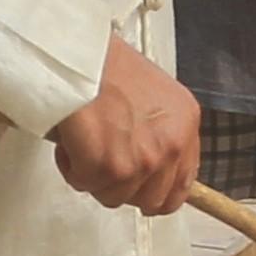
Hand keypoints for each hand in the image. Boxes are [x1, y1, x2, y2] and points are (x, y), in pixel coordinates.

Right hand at [52, 31, 200, 214]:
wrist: (79, 55)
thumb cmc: (107, 65)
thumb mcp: (155, 96)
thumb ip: (159, 133)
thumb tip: (150, 166)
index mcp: (184, 125)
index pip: (182, 186)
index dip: (156, 194)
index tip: (140, 189)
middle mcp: (170, 145)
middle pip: (148, 199)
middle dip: (120, 185)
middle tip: (102, 159)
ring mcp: (143, 159)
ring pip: (113, 195)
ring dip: (92, 174)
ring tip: (85, 141)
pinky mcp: (111, 166)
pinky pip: (86, 185)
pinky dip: (71, 167)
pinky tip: (72, 141)